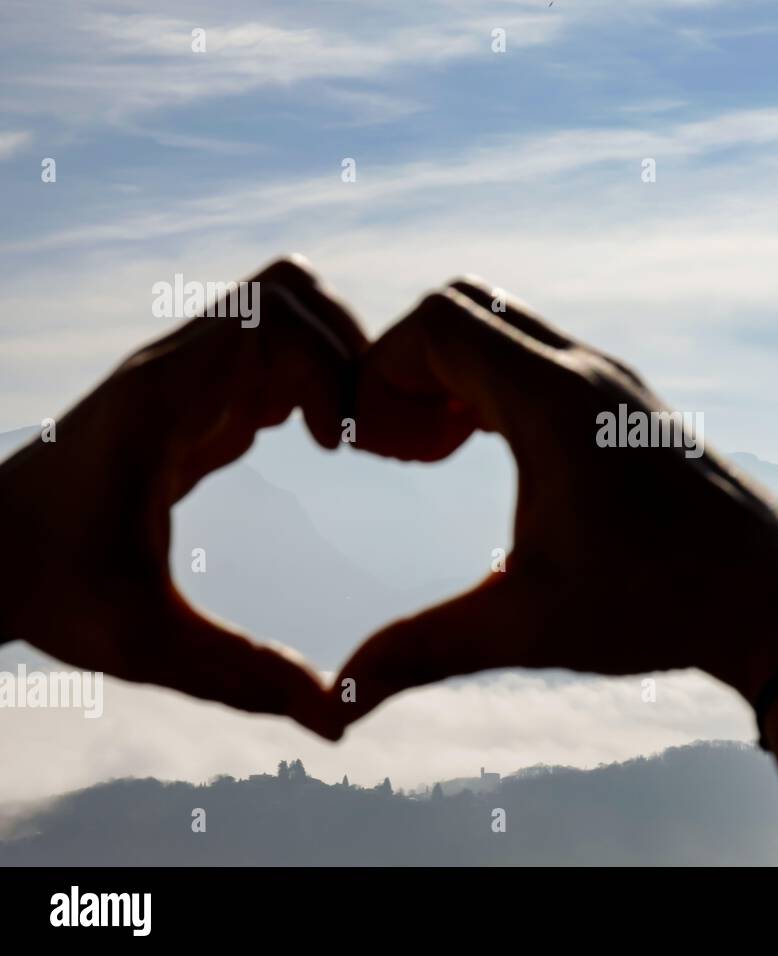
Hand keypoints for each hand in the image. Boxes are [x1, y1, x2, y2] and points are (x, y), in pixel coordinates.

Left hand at [0, 258, 364, 737]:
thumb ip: (245, 677)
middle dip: (349, 345)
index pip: (274, 322)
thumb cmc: (51, 593)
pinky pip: (272, 350)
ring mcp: (186, 375)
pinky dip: (314, 379)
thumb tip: (335, 720)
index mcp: (163, 404)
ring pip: (284, 306)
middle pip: (289, 290)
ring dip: (335, 356)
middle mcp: (177, 370)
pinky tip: (321, 446)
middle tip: (364, 425)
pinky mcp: (194, 396)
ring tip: (351, 432)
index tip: (340, 449)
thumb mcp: (147, 645)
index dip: (333, 373)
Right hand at [333, 278, 777, 725]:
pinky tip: (495, 453)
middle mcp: (587, 371)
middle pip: (464, 305)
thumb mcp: (528, 628)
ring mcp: (614, 379)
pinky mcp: (630, 400)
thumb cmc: (661, 608)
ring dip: (456, 372)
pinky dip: (496, 381)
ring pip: (505, 325)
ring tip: (441, 454)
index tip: (374, 451)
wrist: (777, 598)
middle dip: (410, 364)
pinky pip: (540, 353)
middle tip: (404, 448)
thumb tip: (336, 702)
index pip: (435, 322)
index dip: (380, 372)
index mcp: (554, 403)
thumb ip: (422, 649)